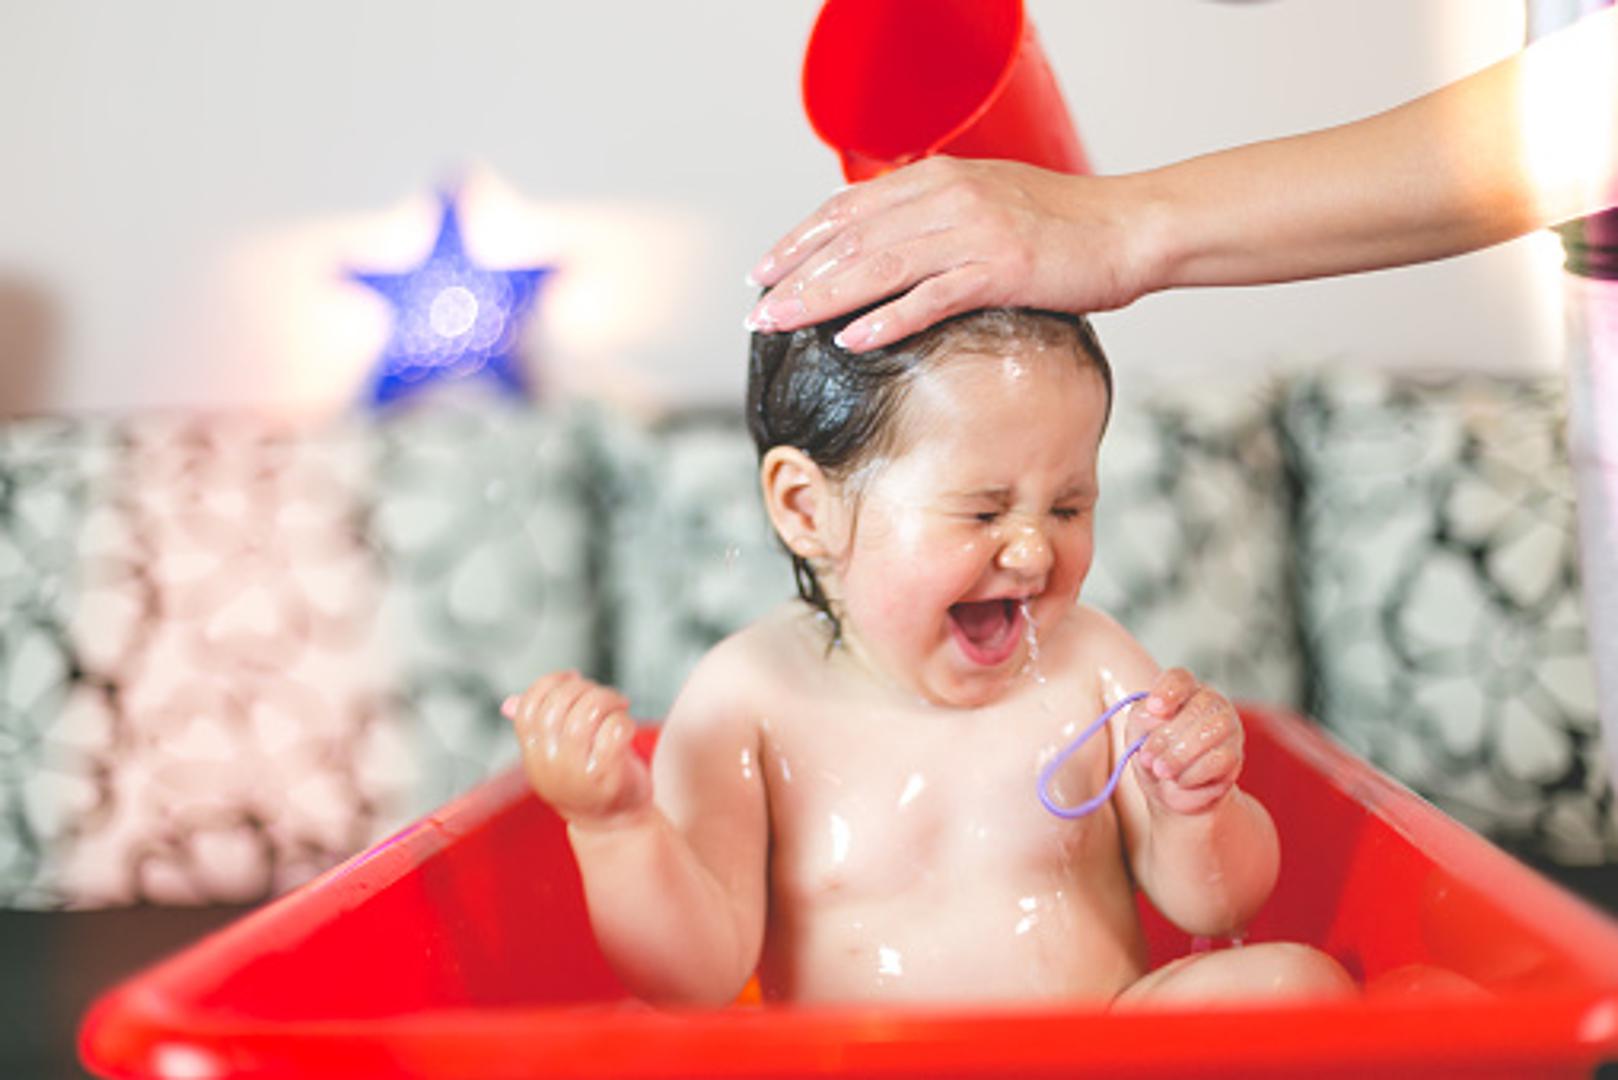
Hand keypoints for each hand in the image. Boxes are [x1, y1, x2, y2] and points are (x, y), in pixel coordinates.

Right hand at [503, 671, 651, 825]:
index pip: (529, 707)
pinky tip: (626, 726)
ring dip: (608, 700)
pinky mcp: (605, 777)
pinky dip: (624, 721)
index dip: (551, 682)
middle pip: (558, 705)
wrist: (614, 826)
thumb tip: (510, 703)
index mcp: (533, 755)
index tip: (574, 677)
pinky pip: (613, 732)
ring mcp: (575, 773)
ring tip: (619, 705)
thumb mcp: (556, 755)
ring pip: (586, 715)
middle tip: (604, 694)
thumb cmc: (588, 782)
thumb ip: (537, 728)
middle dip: (586, 688)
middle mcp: (549, 765)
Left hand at [745, 157, 1159, 350]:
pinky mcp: (1002, 269)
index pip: (848, 208)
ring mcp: (974, 232)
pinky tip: (851, 340)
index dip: (800, 240)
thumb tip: (886, 241)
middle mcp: (949, 197)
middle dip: (795, 276)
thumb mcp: (987, 202)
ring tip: (781, 324)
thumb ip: (935, 216)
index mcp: (939, 178)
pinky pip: (931, 298)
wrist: (1132, 227)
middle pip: (852, 238)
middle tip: (756, 310)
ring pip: (879, 266)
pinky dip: (886, 320)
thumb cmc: (1063, 225)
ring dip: (822, 298)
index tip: (764, 271)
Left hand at [1128, 668, 1242, 814]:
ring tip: (1161, 770)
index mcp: (1184, 690)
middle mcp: (1211, 702)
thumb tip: (1154, 714)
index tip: (1154, 707)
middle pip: (1197, 707)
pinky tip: (1181, 779)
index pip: (1180, 678)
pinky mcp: (1235, 755)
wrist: (1170, 787)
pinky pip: (1219, 759)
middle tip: (1148, 757)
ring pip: (1212, 732)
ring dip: (1180, 755)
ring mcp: (1228, 727)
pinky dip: (1194, 772)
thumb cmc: (1155, 752)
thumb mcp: (1137, 732)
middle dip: (1167, 736)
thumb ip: (1142, 718)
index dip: (1168, 691)